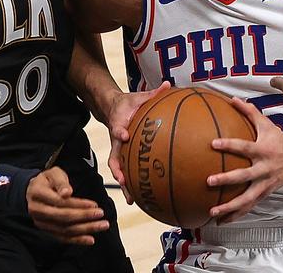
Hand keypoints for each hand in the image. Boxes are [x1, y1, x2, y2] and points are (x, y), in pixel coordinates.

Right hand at [26, 167, 108, 245]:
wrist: (34, 190)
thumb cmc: (47, 180)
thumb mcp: (54, 173)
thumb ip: (61, 182)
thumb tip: (67, 192)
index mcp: (38, 194)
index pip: (61, 202)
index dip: (78, 204)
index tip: (94, 205)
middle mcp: (37, 210)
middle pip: (63, 217)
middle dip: (84, 217)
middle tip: (101, 214)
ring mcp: (41, 222)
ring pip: (64, 229)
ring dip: (85, 229)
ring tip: (102, 226)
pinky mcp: (46, 230)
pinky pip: (62, 237)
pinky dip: (77, 240)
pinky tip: (90, 239)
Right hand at [107, 81, 170, 202]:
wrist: (113, 107)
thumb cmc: (129, 103)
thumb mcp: (140, 96)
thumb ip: (154, 93)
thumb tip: (169, 84)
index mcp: (119, 123)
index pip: (117, 128)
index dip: (119, 131)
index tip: (124, 135)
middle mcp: (117, 140)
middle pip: (114, 158)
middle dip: (118, 170)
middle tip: (123, 181)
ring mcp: (119, 149)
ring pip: (119, 169)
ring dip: (124, 184)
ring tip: (131, 199)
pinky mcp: (123, 154)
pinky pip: (127, 169)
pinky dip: (132, 182)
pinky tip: (143, 195)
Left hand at [206, 98, 282, 223]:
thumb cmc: (279, 139)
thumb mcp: (266, 124)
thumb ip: (249, 112)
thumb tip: (233, 99)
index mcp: (264, 150)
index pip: (245, 147)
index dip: (230, 145)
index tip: (213, 143)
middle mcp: (265, 168)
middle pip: (245, 176)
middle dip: (228, 179)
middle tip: (210, 181)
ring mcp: (266, 183)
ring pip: (247, 198)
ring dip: (230, 207)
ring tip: (213, 211)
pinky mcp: (266, 193)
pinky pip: (250, 206)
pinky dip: (236, 215)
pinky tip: (222, 221)